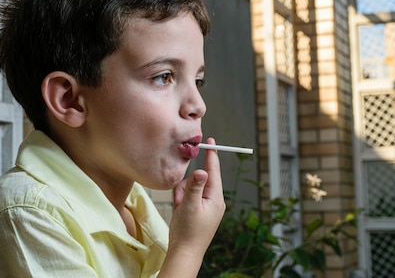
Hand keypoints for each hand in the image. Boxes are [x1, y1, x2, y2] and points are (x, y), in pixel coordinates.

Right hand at [158, 138, 224, 276]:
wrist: (185, 252)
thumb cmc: (188, 232)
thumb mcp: (189, 206)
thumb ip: (195, 186)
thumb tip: (202, 170)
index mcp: (216, 198)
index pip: (214, 171)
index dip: (212, 156)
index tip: (211, 141)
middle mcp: (213, 200)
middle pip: (199, 179)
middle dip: (187, 185)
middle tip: (181, 199)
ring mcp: (206, 205)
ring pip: (191, 186)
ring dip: (182, 193)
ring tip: (179, 207)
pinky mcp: (198, 209)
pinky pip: (188, 195)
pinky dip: (181, 199)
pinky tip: (179, 210)